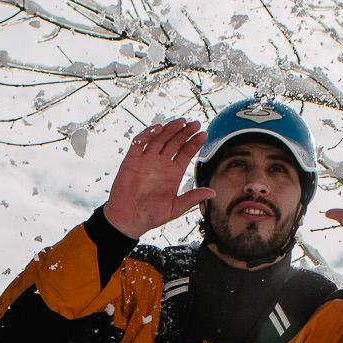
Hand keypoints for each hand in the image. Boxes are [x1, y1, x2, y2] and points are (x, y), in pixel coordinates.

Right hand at [101, 119, 211, 237]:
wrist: (128, 220)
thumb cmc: (151, 216)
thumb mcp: (176, 208)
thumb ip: (192, 197)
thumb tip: (213, 192)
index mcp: (173, 173)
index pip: (186, 153)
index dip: (194, 143)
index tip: (204, 134)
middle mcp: (161, 164)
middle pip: (175, 142)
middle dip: (185, 132)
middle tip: (195, 123)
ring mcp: (146, 160)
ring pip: (159, 139)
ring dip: (169, 129)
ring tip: (180, 122)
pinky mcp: (132, 160)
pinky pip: (139, 143)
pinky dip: (147, 134)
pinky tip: (158, 128)